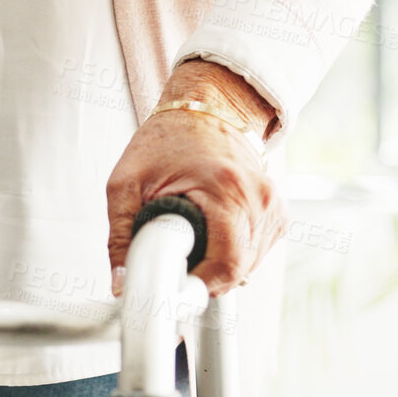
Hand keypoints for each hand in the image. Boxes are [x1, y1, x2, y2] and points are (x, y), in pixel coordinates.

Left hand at [106, 59, 284, 297]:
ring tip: (191, 242)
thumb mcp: (126, 184)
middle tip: (174, 265)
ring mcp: (274, 204)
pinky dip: (233, 254)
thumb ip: (120, 236)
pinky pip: (257, 253)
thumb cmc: (164, 140)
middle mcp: (259, 197)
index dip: (196, 286)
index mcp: (226, 188)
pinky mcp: (278, 211)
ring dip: (218, 267)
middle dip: (203, 278)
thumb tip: (122, 285)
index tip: (171, 289)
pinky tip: (212, 235)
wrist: (206, 108)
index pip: (226, 264)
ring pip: (250, 265)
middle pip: (238, 270)